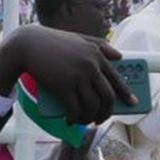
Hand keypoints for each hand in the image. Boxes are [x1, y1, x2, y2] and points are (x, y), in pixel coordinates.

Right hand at [0, 25, 133, 125]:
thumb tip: (119, 56)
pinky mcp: (63, 87)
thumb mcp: (79, 38)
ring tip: (85, 121)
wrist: (28, 45)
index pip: (116, 78)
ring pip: (92, 106)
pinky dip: (76, 119)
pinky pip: (75, 109)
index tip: (132, 103)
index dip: (126, 93)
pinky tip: (73, 121)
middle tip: (101, 118)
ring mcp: (77, 77)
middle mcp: (90, 66)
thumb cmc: (52, 42)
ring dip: (90, 118)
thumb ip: (100, 45)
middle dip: (107, 112)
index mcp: (96, 54)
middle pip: (107, 96)